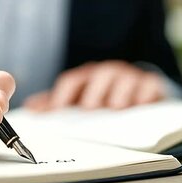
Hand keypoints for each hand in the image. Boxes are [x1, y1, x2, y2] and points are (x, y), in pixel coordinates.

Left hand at [23, 60, 164, 110]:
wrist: (139, 91)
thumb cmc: (103, 96)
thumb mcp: (79, 99)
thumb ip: (55, 103)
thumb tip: (30, 108)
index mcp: (87, 77)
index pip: (73, 80)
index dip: (63, 93)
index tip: (58, 108)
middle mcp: (108, 73)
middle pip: (99, 77)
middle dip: (94, 90)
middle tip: (89, 106)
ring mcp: (130, 77)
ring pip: (123, 78)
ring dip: (119, 91)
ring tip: (116, 106)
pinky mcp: (151, 84)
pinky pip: (149, 85)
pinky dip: (145, 93)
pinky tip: (141, 104)